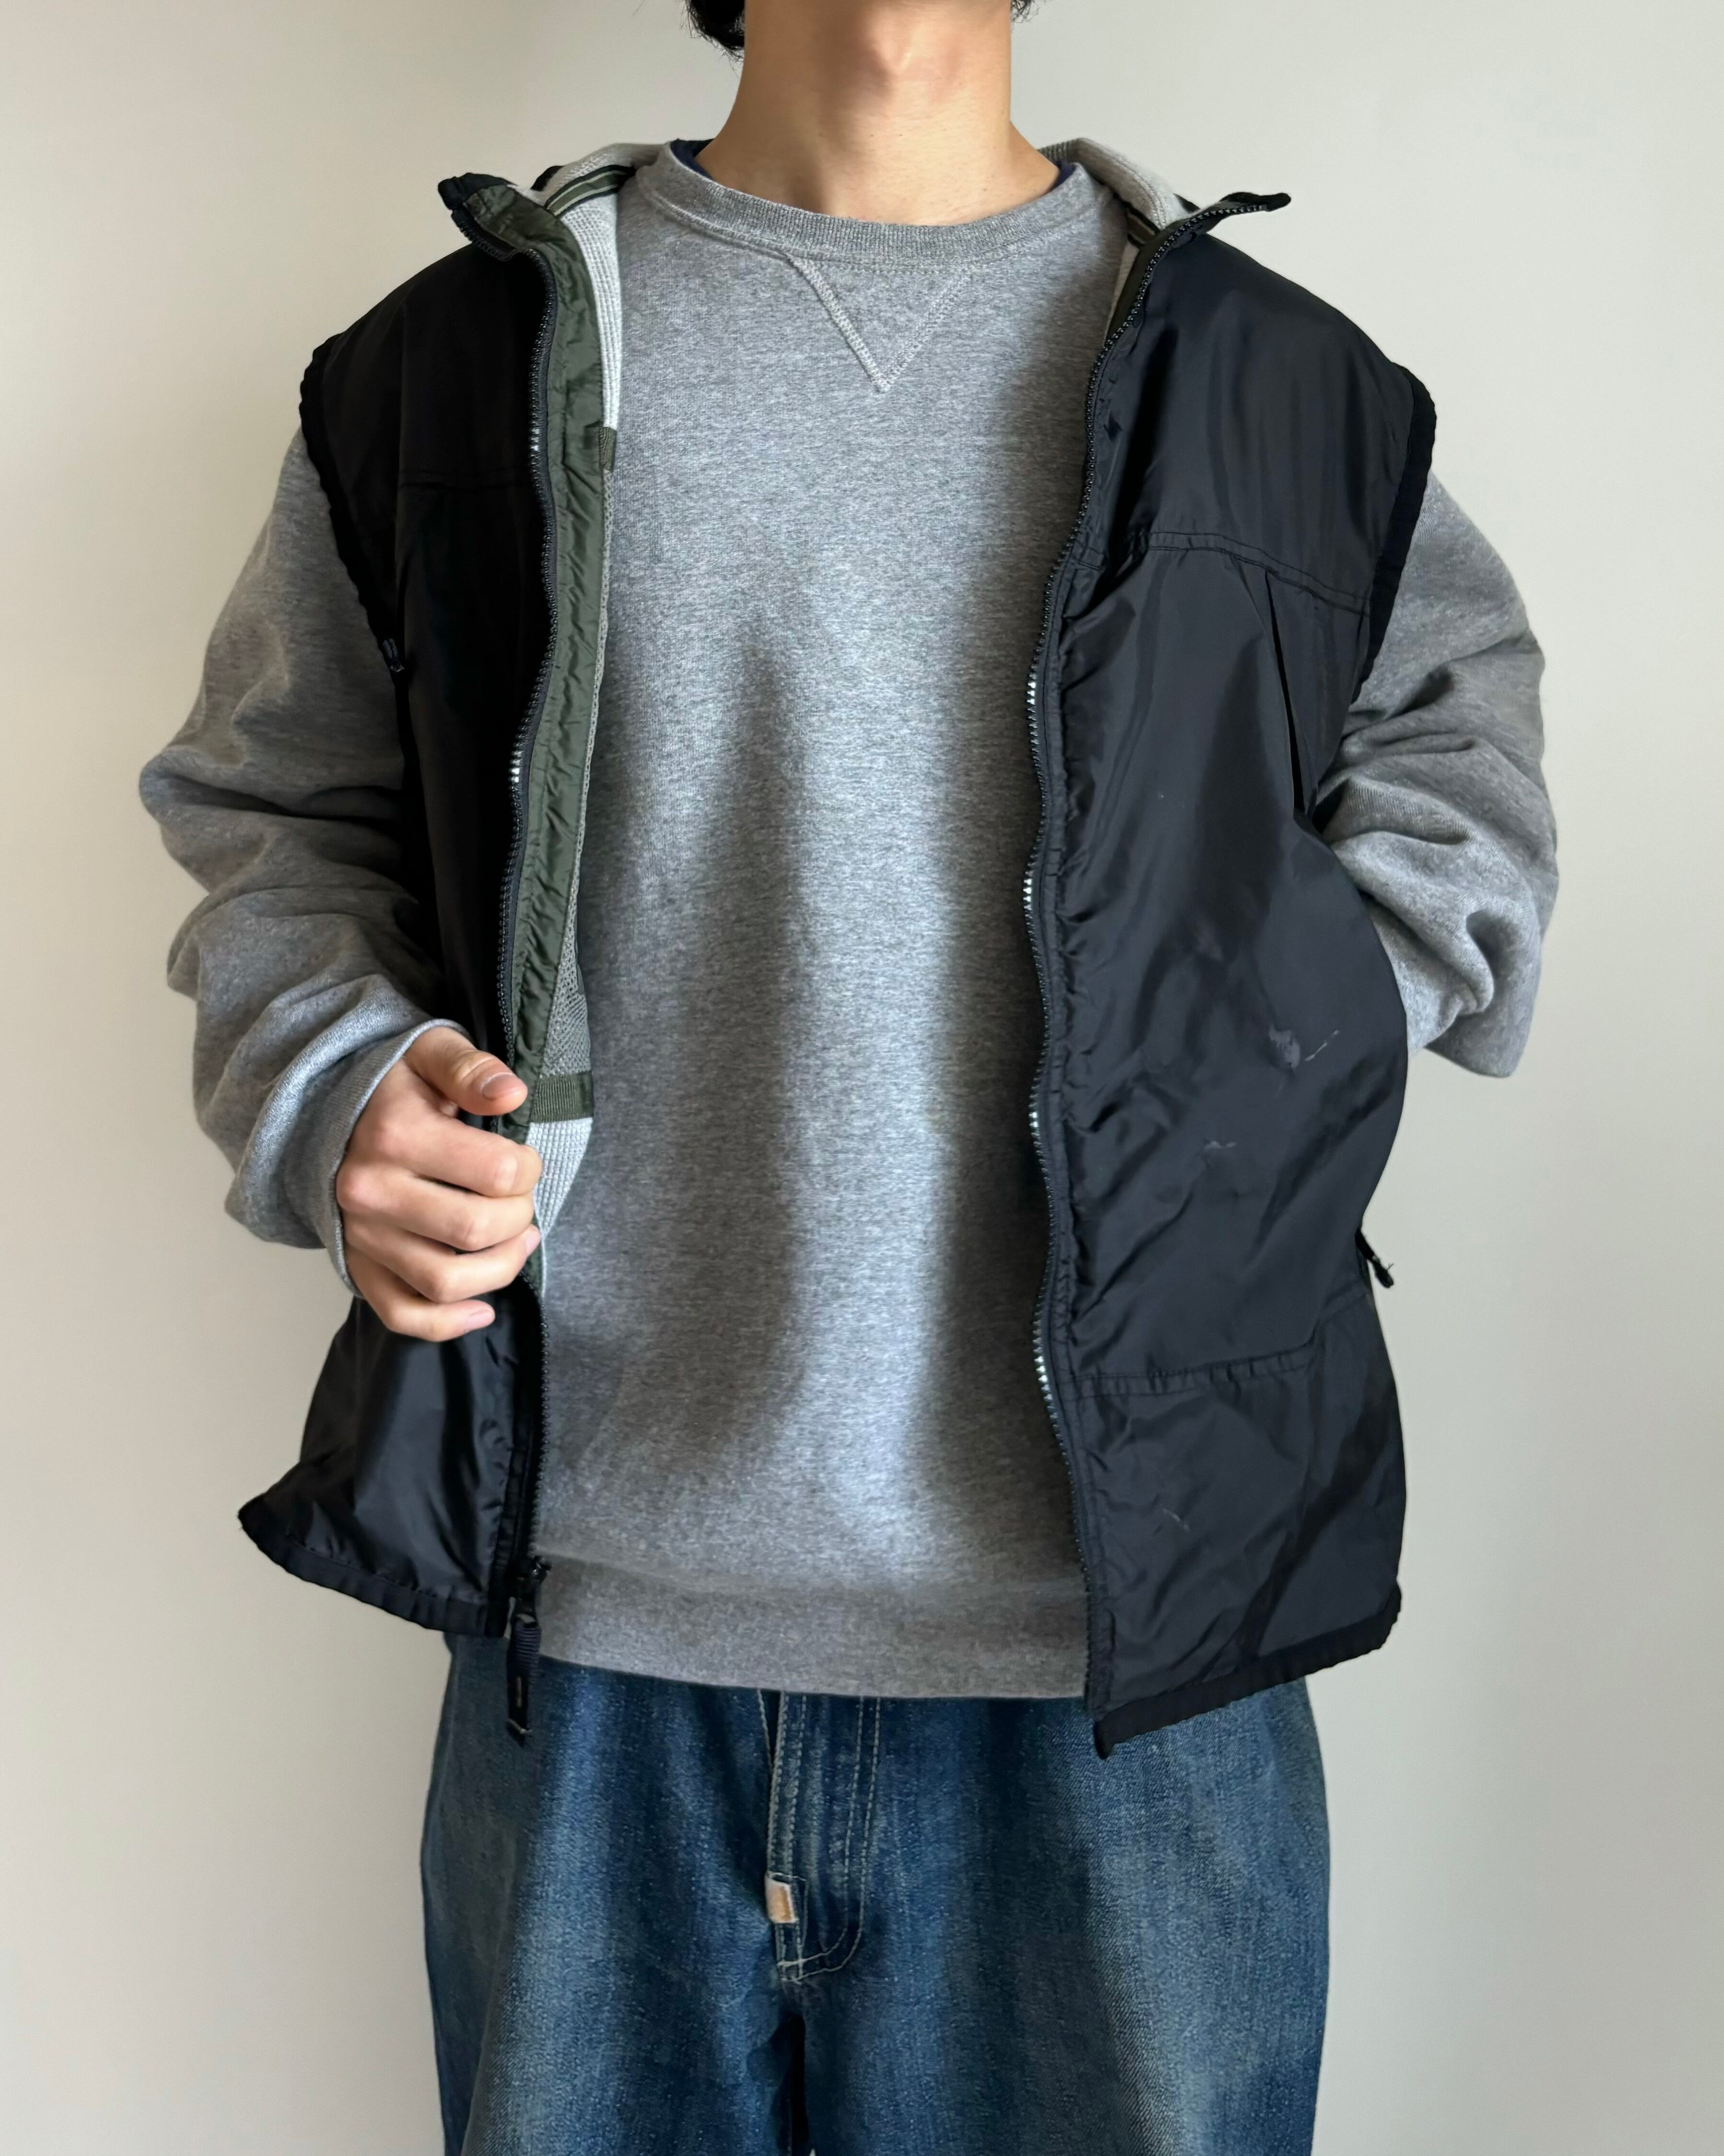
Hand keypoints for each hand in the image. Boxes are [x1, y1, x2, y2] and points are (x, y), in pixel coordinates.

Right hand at [336, 1027, 542, 1339]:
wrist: (321, 1111)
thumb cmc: (388, 1083)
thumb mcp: (427, 1052)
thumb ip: (469, 1068)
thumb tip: (512, 1094)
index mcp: (396, 1136)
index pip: (497, 1173)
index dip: (530, 1169)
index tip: (524, 1160)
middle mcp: (372, 1192)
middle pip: (476, 1231)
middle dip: (520, 1218)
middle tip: (522, 1200)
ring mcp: (361, 1236)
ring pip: (446, 1282)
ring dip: (500, 1269)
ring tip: (518, 1242)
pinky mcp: (357, 1265)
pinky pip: (403, 1314)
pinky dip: (449, 1323)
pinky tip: (482, 1308)